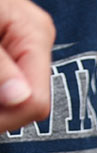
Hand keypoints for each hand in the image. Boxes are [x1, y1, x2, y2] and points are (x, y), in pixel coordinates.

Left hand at [0, 0, 53, 133]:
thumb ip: (0, 65)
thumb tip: (21, 98)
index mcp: (35, 34)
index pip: (37, 102)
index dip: (8, 118)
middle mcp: (36, 41)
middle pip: (27, 102)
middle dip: (1, 111)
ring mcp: (27, 46)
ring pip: (18, 98)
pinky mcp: (14, 50)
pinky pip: (13, 85)